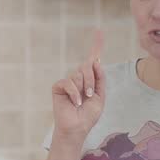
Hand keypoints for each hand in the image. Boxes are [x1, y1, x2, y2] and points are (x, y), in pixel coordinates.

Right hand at [50, 30, 104, 145]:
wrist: (77, 128)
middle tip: (90, 95)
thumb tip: (96, 61)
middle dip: (92, 80)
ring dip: (84, 88)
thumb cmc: (88, 115)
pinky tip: (74, 102)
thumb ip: (100, 79)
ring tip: (81, 101)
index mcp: (90, 79)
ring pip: (78, 74)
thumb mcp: (100, 96)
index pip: (93, 60)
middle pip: (87, 65)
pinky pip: (68, 82)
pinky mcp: (58, 87)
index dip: (96, 45)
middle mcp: (78, 78)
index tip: (99, 31)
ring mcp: (68, 82)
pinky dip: (74, 93)